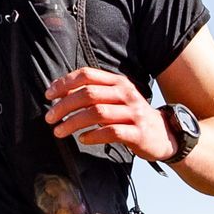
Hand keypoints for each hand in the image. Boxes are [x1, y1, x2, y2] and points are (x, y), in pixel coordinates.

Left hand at [43, 68, 179, 159]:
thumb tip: (60, 95)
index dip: (65, 83)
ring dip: (73, 122)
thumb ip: (94, 95)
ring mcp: (133, 113)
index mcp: (118, 82)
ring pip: (97, 112)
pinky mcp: (138, 133)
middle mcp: (126, 94)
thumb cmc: (132, 117)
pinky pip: (112, 132)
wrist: (164, 134)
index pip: (87, 75)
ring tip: (59, 131)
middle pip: (89, 94)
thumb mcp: (116, 99)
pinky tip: (83, 139)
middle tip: (49, 118)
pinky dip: (94, 135)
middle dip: (64, 105)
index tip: (49, 95)